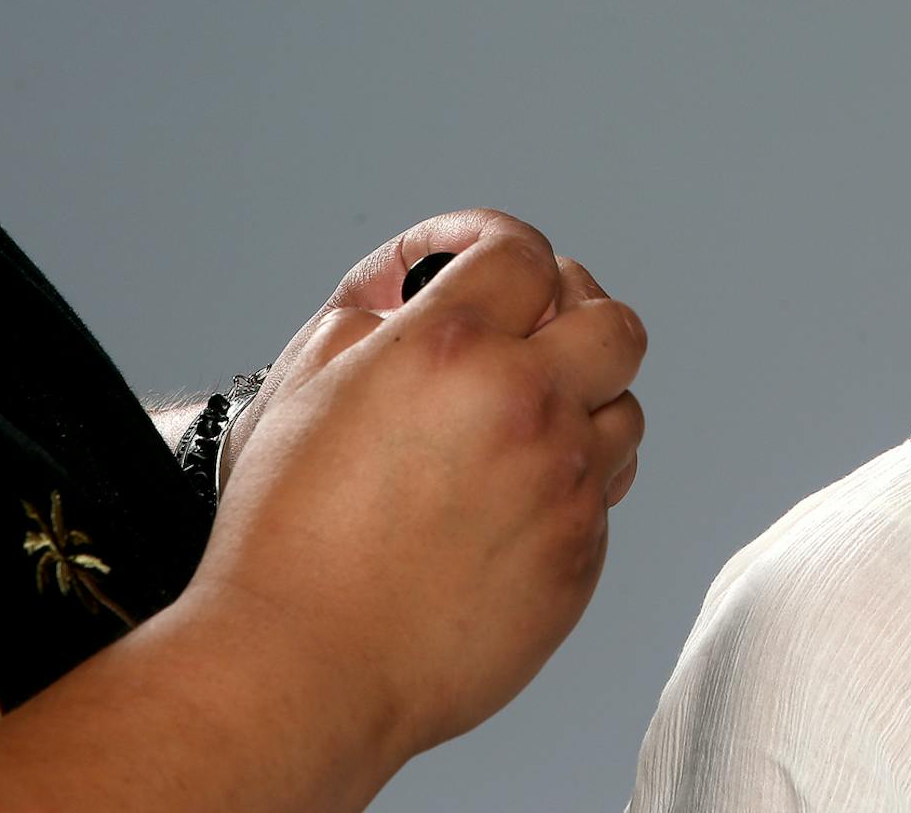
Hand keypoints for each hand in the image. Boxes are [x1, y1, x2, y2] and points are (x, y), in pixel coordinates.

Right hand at [187, 209, 646, 769]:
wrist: (304, 668)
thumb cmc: (286, 538)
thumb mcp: (303, 384)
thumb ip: (372, 314)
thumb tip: (415, 287)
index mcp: (453, 349)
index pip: (520, 250)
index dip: (489, 241)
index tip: (469, 256)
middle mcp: (528, 406)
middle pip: (612, 321)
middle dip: (570, 308)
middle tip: (528, 321)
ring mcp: (565, 487)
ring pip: (624, 408)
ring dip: (582, 398)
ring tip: (522, 416)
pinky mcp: (580, 559)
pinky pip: (605, 495)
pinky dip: (570, 480)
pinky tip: (512, 494)